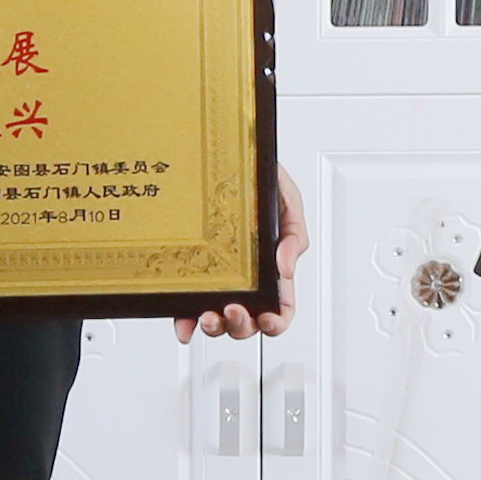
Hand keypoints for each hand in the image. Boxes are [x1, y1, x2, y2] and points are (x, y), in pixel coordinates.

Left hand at [175, 166, 309, 343]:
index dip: (276, 321)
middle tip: (234, 309)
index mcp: (272, 266)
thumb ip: (296, 233)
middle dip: (242, 324)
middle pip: (248, 320)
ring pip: (218, 319)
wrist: (224, 153)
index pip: (280, 306)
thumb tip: (287, 267)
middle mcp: (244, 279)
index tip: (268, 320)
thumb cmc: (257, 177)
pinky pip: (186, 307)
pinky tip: (184, 324)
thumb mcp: (287, 199)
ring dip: (215, 326)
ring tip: (208, 315)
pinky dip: (185, 322)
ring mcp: (217, 279)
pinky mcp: (190, 275)